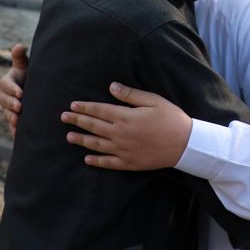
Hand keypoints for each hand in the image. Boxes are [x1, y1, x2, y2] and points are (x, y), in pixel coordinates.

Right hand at [0, 44, 29, 135]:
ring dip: (11, 117)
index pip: (6, 85)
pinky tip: (17, 134)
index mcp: (7, 82)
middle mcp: (5, 96)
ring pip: (6, 113)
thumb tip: (19, 46)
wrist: (33, 88)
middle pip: (4, 101)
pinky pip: (11, 124)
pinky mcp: (13, 117)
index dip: (12, 89)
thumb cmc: (28, 74)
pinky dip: (13, 129)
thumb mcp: (24, 65)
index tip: (21, 93)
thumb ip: (20, 57)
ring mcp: (8, 108)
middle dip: (11, 104)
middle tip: (19, 107)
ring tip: (17, 121)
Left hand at [61, 83, 191, 170]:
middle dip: (77, 121)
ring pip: (96, 145)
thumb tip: (111, 86)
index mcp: (125, 116)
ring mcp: (123, 150)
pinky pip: (108, 163)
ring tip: (69, 137)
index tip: (72, 105)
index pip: (98, 110)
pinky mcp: (129, 163)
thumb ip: (130, 94)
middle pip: (93, 126)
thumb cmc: (171, 118)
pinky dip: (96, 161)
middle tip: (63, 118)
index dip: (84, 107)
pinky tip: (87, 159)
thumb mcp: (153, 100)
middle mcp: (120, 134)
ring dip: (81, 140)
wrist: (185, 145)